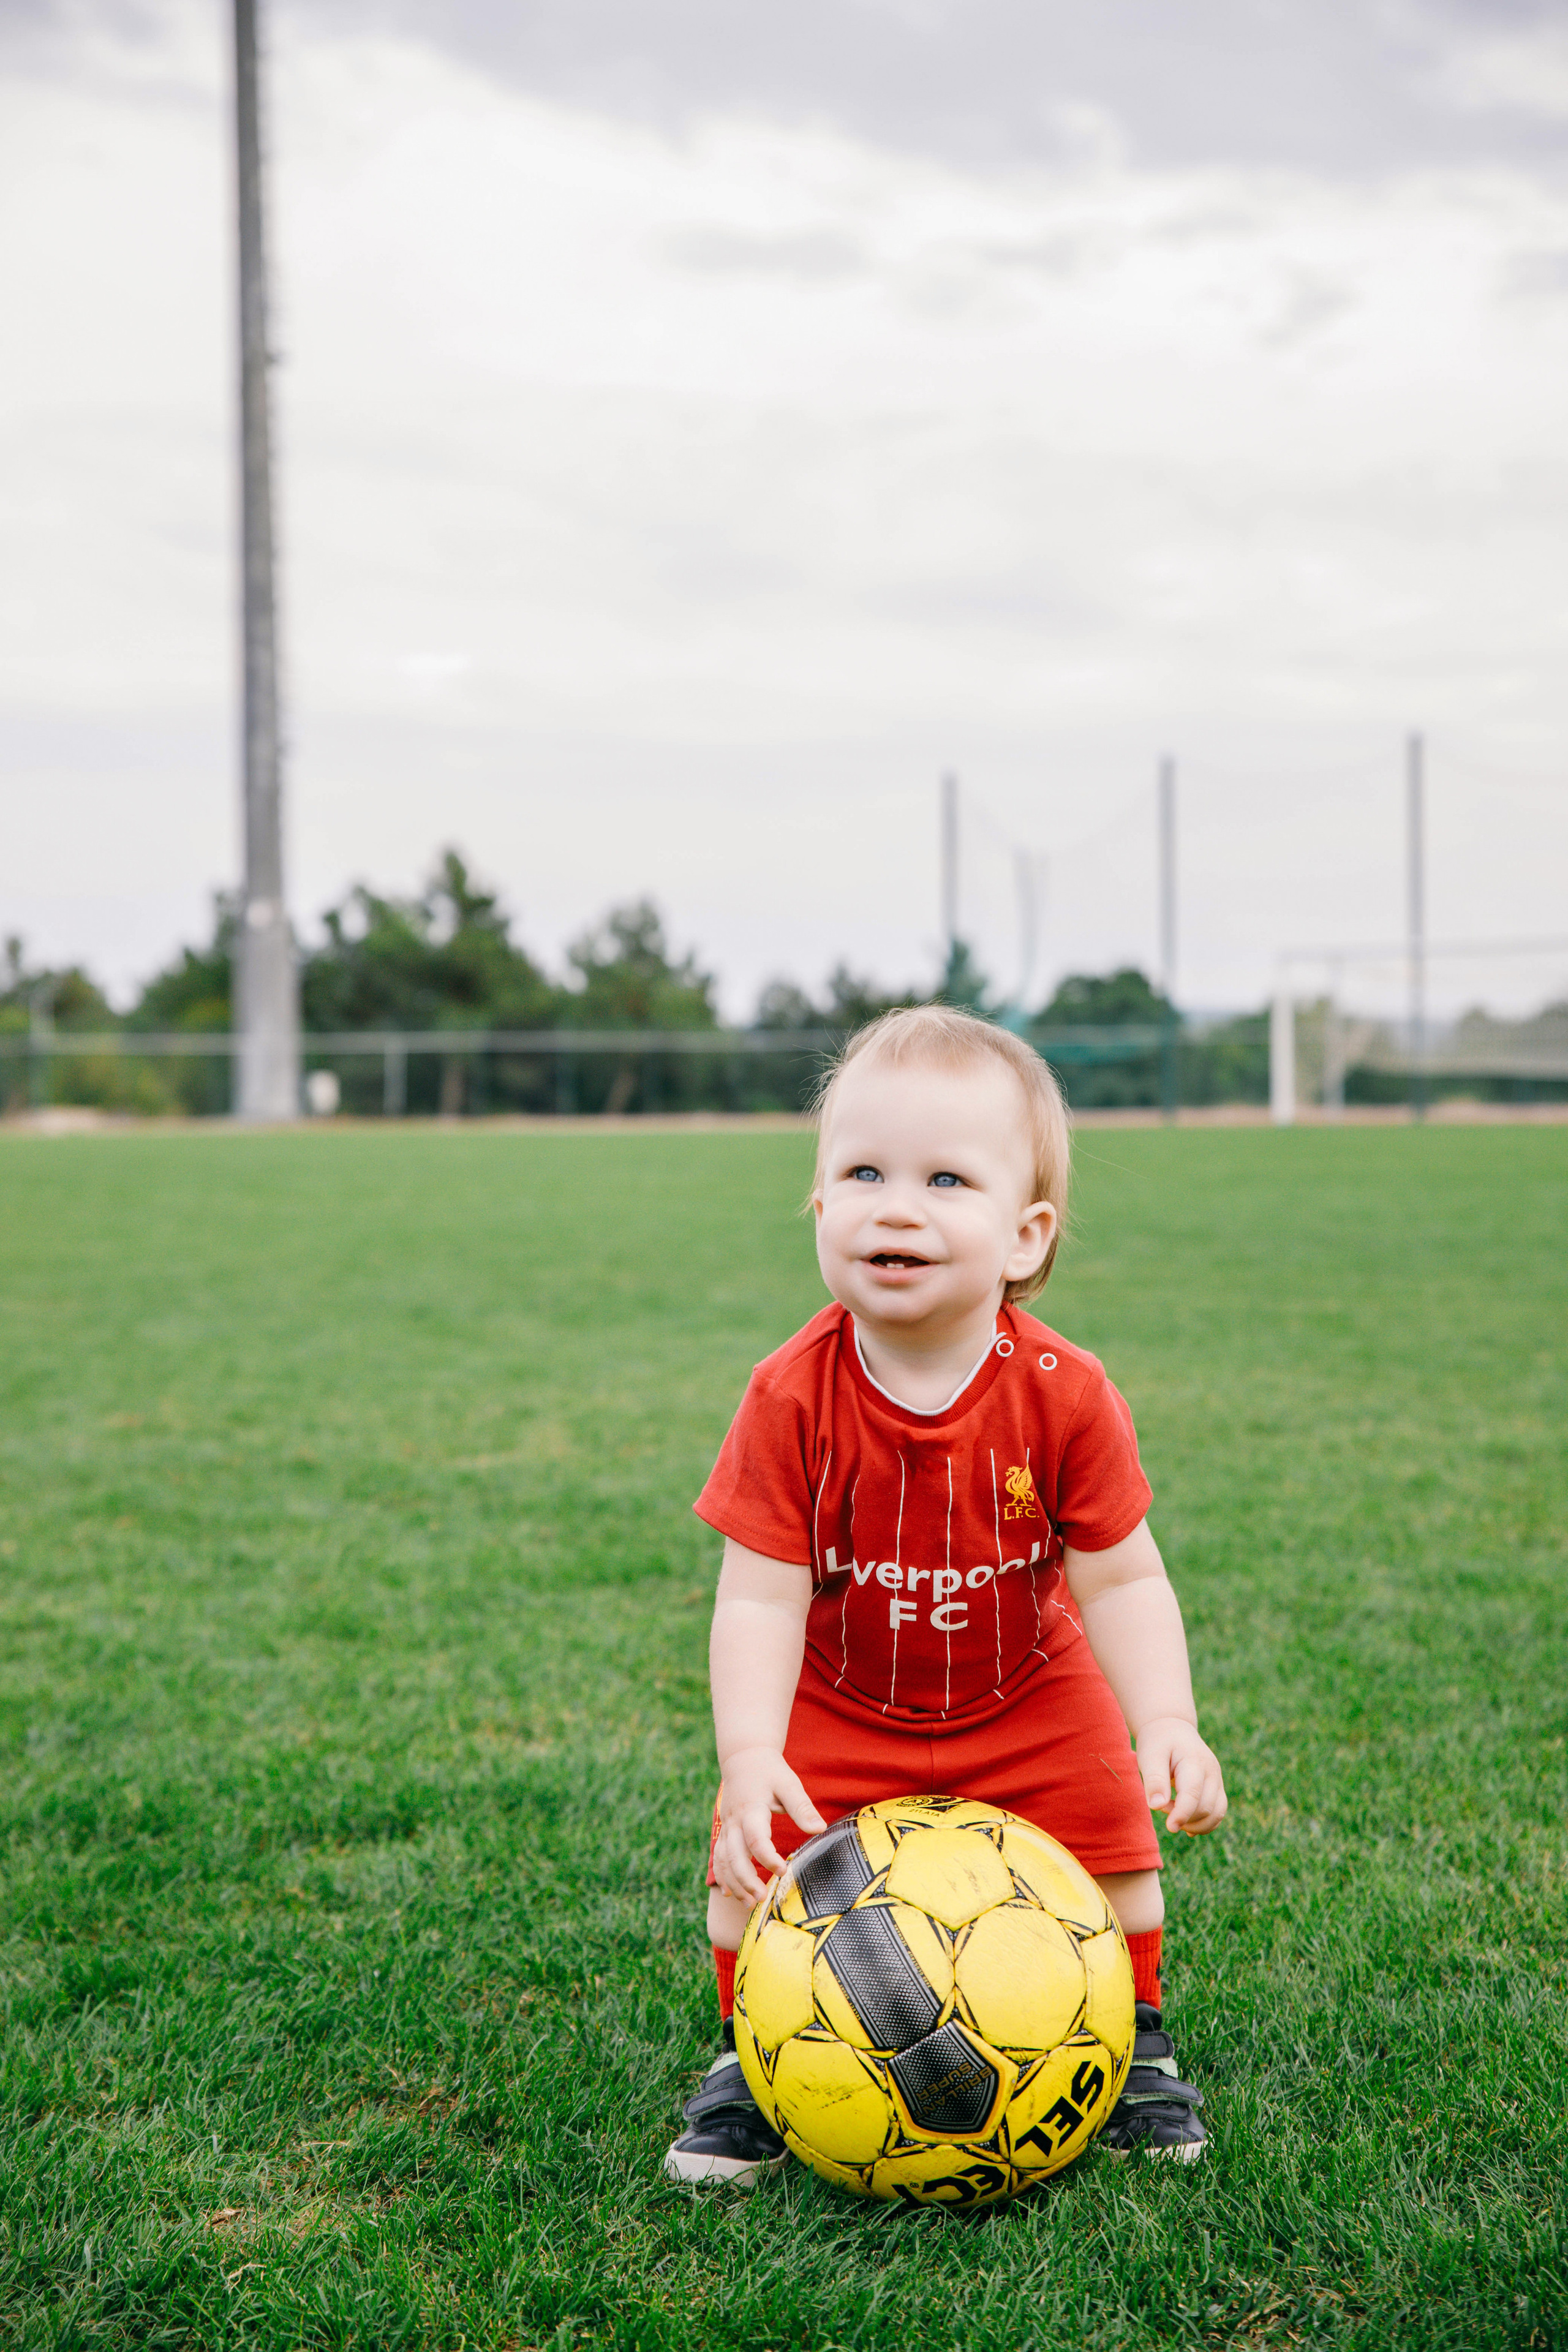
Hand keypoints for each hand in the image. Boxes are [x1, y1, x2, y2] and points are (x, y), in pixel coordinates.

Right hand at [713, 1746, 825, 1904]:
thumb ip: (802, 1807)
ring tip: (750, 1903)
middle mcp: (734, 1821)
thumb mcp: (788, 1784)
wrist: (744, 1757)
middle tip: (762, 1897)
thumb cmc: (770, 1772)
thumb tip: (819, 1829)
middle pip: (734, 1856)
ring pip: (723, 1860)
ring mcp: (727, 1827)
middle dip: (746, 1880)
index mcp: (751, 1809)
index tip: (784, 1870)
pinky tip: (731, 1893)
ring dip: (734, 1883)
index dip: (767, 1857)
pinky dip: (723, 1876)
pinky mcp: (725, 1831)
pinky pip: (719, 1857)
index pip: (755, 1838)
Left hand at [1136, 1716, 1227, 1834]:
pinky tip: (1185, 1824)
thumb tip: (1156, 1806)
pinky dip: (1203, 1823)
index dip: (1182, 1814)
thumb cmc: (1158, 1742)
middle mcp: (1212, 1771)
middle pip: (1206, 1808)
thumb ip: (1154, 1780)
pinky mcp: (1217, 1788)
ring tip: (1173, 1815)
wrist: (1172, 1729)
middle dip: (1184, 1817)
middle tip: (1162, 1806)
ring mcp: (1217, 1780)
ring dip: (1195, 1824)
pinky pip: (1217, 1813)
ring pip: (1216, 1814)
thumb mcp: (1150, 1755)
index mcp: (1194, 1761)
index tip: (1169, 1827)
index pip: (1193, 1793)